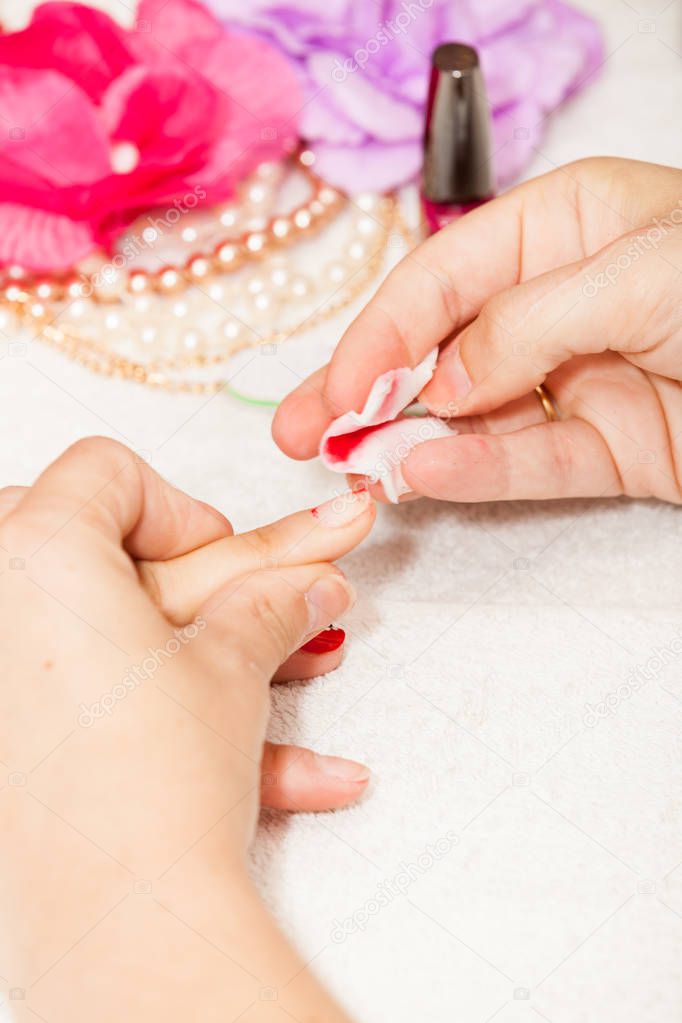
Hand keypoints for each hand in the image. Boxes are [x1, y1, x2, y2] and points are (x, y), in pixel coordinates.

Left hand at [0, 438, 371, 1020]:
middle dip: (209, 581)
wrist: (121, 930)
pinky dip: (180, 730)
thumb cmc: (152, 784)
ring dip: (214, 657)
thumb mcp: (229, 666)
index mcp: (36, 551)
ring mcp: (4, 677)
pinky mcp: (18, 743)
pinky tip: (297, 769)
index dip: (184, 509)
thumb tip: (314, 578)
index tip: (232, 557)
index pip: (107, 472)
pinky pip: (98, 708)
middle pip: (109, 551)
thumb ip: (272, 600)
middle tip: (281, 599)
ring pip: (114, 639)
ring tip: (309, 667)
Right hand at [274, 157, 681, 502]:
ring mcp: (578, 379)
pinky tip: (427, 478)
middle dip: (364, 390)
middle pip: (438, 348)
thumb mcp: (636, 273)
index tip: (334, 387)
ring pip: (471, 413)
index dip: (379, 332)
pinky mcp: (607, 447)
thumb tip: (435, 381)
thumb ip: (522, 324)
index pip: (442, 278)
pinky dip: (477, 472)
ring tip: (351, 470)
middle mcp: (559, 301)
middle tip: (300, 434)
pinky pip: (528, 462)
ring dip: (409, 441)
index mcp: (564, 226)